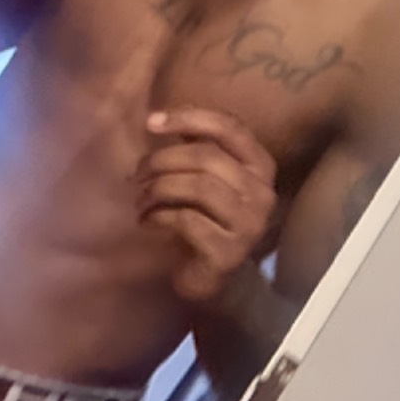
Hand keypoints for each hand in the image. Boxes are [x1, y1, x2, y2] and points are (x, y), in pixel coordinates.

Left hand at [137, 108, 278, 303]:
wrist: (219, 281)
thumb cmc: (208, 220)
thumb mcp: (208, 180)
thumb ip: (196, 150)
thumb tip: (160, 118)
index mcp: (260, 167)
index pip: (230, 128)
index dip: (190, 119)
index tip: (151, 122)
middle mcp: (262, 193)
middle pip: (207, 158)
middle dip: (162, 160)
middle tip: (137, 174)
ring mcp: (249, 224)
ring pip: (199, 187)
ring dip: (158, 189)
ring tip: (140, 201)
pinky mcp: (229, 252)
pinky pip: (188, 220)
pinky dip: (160, 216)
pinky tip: (148, 221)